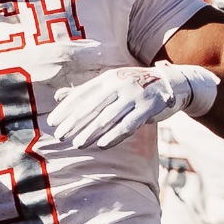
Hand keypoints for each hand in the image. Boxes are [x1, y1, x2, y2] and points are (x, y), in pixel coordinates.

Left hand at [45, 64, 217, 149]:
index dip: (66, 108)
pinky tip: (101, 145)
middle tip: (60, 136)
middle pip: (92, 106)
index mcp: (108, 77)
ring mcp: (135, 95)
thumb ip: (86, 91)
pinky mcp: (149, 108)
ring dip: (91, 132)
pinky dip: (114, 136)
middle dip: (74, 123)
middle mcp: (120, 84)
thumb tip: (58, 97)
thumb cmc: (134, 86)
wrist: (171, 83)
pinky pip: (128, 125)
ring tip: (77, 144)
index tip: (52, 122)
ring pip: (108, 117)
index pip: (82, 94)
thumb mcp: (111, 83)